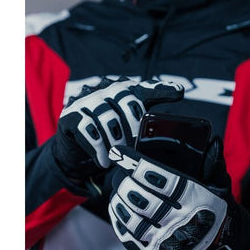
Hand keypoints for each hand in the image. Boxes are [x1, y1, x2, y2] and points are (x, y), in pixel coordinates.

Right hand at [52, 76, 183, 179]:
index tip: (180, 93)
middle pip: (125, 103)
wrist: (73, 145)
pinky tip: (103, 160)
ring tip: (117, 158)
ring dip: (115, 142)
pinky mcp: (69, 115)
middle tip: (133, 149)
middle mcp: (105, 88)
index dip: (162, 89)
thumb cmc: (107, 132)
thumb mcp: (129, 125)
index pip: (145, 88)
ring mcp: (85, 100)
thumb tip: (177, 102)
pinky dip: (98, 149)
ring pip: (107, 118)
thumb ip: (148, 117)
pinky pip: (87, 130)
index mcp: (123, 90)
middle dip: (132, 129)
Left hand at [107, 137, 242, 249]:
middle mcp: (182, 223)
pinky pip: (130, 240)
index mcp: (197, 200)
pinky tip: (117, 208)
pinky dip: (119, 222)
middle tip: (119, 172)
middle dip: (125, 183)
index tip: (120, 153)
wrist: (223, 247)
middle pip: (143, 200)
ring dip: (119, 202)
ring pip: (133, 221)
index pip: (163, 179)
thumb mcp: (221, 185)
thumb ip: (213, 163)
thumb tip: (211, 142)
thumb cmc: (216, 210)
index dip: (138, 165)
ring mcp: (168, 242)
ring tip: (116, 189)